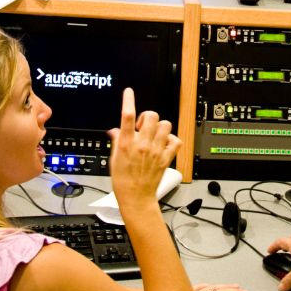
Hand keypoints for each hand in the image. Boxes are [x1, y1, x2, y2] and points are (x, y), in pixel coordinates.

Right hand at [108, 88, 180, 207]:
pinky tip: (165, 143)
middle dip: (147, 117)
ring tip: (155, 134)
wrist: (136, 197)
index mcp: (126, 144)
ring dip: (160, 126)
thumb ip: (117, 141)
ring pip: (165, 125)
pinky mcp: (166, 158)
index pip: (127, 116)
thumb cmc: (123, 181)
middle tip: (143, 126)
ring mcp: (156, 151)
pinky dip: (172, 139)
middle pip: (151, 116)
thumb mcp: (114, 159)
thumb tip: (116, 130)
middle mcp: (142, 145)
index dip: (128, 101)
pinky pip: (176, 141)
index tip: (128, 92)